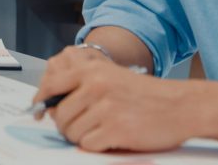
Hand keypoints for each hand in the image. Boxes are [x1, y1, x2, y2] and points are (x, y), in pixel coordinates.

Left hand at [33, 52, 193, 151]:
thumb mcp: (109, 76)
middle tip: (82, 126)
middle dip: (67, 125)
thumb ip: (80, 84)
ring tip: (99, 131)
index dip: (41, 101)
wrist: (180, 105)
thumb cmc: (143, 94)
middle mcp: (94, 87)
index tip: (37, 111)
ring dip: (81, 137)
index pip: (51, 85)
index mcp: (90, 71)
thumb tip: (48, 101)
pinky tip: (110, 138)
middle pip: (60, 114)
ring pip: (71, 132)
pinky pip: (87, 145)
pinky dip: (95, 146)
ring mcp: (105, 108)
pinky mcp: (116, 130)